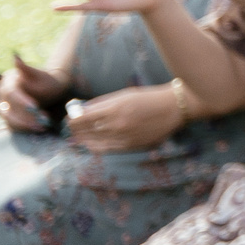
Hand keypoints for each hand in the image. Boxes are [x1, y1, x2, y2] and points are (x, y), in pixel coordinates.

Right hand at [0, 54, 68, 133]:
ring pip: (9, 119)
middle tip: (44, 120)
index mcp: (8, 80)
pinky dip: (26, 128)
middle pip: (9, 108)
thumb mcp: (40, 74)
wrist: (53, 91)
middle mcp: (2, 93)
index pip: (12, 93)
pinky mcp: (8, 116)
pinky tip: (40, 128)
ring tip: (44, 126)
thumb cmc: (48, 81)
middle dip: (26, 116)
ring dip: (26, 124)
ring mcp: (4, 106)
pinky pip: (13, 125)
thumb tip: (14, 57)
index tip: (36, 108)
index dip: (22, 102)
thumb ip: (26, 69)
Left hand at [68, 85, 187, 151]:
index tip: (70, 118)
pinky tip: (91, 144)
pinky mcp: (131, 146)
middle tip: (72, 127)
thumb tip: (82, 109)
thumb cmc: (149, 97)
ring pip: (94, 143)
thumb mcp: (124, 95)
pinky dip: (96, 147)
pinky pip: (107, 150)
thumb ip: (102, 103)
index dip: (72, 119)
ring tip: (79, 137)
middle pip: (85, 132)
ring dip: (83, 140)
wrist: (174, 108)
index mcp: (113, 109)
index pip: (81, 119)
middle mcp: (117, 125)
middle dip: (76, 130)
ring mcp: (124, 138)